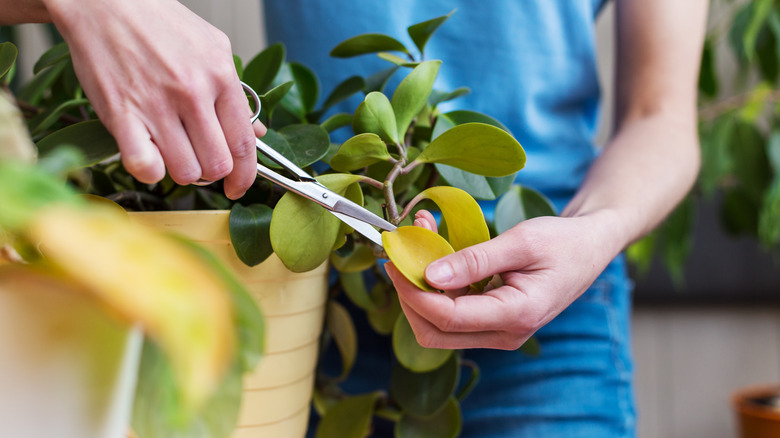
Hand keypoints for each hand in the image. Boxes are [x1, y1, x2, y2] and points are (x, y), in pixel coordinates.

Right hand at [44, 0, 265, 198]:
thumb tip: (257, 134)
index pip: (244, 144)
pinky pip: (145, 168)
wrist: (105, 2)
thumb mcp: (213, 49)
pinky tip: (148, 155)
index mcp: (220, 76)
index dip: (245, 175)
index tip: (238, 187)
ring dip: (181, 171)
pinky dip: (150, 171)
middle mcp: (192, 92)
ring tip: (173, 151)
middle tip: (200, 161)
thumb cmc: (160, 25)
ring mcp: (157, 105)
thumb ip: (236, 94)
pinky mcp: (121, 114)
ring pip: (186, 172)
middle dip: (212, 173)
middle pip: (217, 165)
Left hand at [385, 210, 623, 349]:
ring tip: (418, 240)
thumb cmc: (562, 241)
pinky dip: (437, 286)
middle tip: (398, 256)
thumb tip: (429, 275)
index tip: (395, 258)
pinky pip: (453, 313)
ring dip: (420, 288)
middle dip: (409, 297)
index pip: (447, 316)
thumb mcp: (520, 241)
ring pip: (439, 327)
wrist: (589, 248)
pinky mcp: (492, 321)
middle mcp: (505, 334)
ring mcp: (498, 332)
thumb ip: (474, 260)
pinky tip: (434, 251)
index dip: (413, 290)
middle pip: (435, 332)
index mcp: (516, 316)